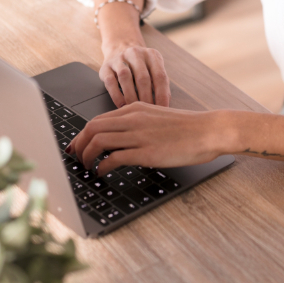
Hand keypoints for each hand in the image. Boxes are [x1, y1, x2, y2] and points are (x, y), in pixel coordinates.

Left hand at [67, 102, 229, 174]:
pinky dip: (103, 166)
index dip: (81, 134)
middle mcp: (133, 119)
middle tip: (76, 158)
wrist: (208, 130)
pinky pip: (114, 158)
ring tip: (88, 167)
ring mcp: (139, 135)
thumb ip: (137, 124)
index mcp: (134, 109)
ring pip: (98, 141)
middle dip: (79, 145)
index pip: (97, 119)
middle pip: (91, 128)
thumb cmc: (187, 127)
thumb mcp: (156, 117)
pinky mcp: (146, 152)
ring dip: (87, 157)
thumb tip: (120, 138)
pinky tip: (103, 173)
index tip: (76, 146)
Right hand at [100, 44, 170, 107]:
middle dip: (146, 97)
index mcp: (152, 55)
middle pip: (142, 77)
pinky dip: (117, 95)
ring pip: (125, 77)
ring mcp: (119, 59)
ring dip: (131, 96)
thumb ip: (161, 84)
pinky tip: (122, 106)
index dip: (162, 94)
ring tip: (135, 109)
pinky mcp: (105, 67)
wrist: (120, 49)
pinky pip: (110, 81)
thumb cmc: (141, 66)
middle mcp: (135, 53)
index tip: (163, 108)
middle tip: (148, 113)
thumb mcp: (154, 68)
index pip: (159, 75)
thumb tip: (165, 105)